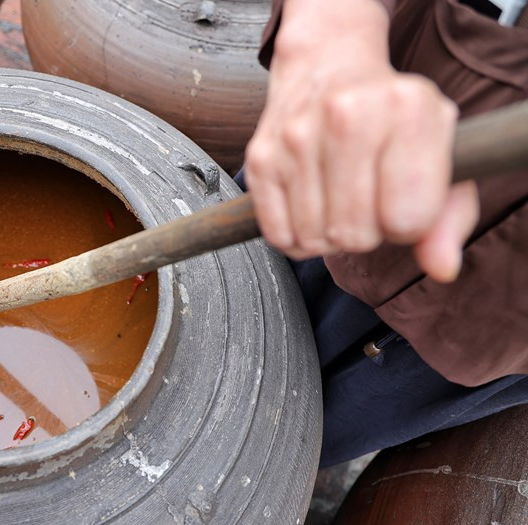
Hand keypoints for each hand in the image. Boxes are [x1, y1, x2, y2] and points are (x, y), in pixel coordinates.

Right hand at [245, 0, 478, 282]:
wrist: (326, 69)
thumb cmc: (391, 121)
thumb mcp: (441, 156)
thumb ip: (450, 218)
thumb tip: (441, 269)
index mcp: (409, 109)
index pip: (408, 220)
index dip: (408, 224)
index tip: (401, 198)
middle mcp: (348, 116)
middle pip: (356, 236)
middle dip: (366, 234)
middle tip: (366, 202)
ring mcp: (297, 137)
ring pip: (315, 241)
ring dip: (329, 236)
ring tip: (337, 202)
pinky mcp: (260, 158)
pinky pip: (279, 237)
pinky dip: (296, 238)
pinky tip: (310, 209)